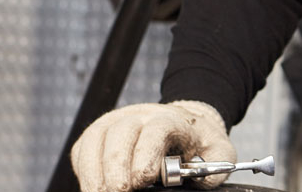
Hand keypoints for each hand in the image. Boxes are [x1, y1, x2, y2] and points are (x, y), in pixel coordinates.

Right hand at [71, 100, 234, 191]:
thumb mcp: (218, 152)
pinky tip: (92, 187)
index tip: (143, 179)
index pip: (155, 131)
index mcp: (170, 120)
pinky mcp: (96, 135)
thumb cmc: (198, 143)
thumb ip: (215, 168)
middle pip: (120, 135)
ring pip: (96, 140)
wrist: (182, 124)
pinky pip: (83, 150)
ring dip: (95, 172)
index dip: (146, 155)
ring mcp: (114, 123)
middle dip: (117, 168)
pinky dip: (85, 171)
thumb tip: (201, 181)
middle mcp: (138, 116)